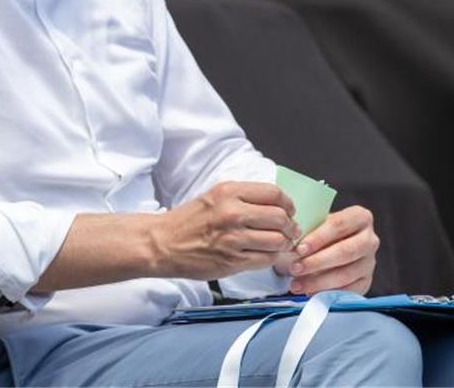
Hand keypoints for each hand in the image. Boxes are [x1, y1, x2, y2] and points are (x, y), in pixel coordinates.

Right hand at [150, 181, 301, 279]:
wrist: (163, 244)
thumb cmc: (187, 221)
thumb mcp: (214, 197)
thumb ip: (243, 198)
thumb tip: (275, 206)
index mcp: (228, 192)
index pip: (274, 193)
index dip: (288, 204)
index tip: (288, 210)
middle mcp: (232, 212)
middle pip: (280, 217)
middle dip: (290, 226)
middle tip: (288, 230)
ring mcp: (233, 238)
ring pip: (278, 240)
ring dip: (283, 244)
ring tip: (278, 244)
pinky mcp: (233, 260)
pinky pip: (266, 259)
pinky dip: (271, 258)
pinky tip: (265, 254)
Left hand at [278, 206, 378, 295]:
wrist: (323, 250)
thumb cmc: (317, 234)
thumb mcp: (312, 225)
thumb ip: (307, 229)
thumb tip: (292, 242)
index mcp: (359, 217)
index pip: (339, 225)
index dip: (318, 238)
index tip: (299, 249)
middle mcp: (369, 239)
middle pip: (345, 251)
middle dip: (317, 262)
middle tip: (295, 268)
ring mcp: (369, 262)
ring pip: (346, 274)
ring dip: (318, 281)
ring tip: (296, 284)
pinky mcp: (366, 282)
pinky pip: (349, 291)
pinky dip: (328, 293)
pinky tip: (310, 292)